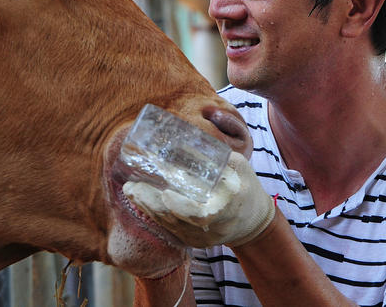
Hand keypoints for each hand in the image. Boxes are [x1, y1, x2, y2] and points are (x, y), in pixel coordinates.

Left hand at [123, 151, 274, 247]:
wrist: (253, 222)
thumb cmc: (246, 188)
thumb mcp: (239, 167)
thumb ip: (216, 157)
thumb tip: (182, 143)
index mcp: (228, 208)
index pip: (201, 215)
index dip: (180, 206)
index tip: (165, 193)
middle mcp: (214, 228)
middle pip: (177, 220)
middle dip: (152, 204)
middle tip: (132, 187)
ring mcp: (202, 239)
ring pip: (170, 226)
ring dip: (148, 208)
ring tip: (131, 190)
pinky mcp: (194, 243)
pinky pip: (171, 230)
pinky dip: (155, 215)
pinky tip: (141, 201)